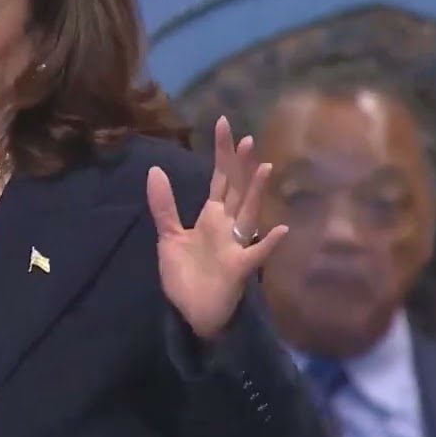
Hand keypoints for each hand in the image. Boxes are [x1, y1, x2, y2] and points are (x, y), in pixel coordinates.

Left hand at [147, 117, 287, 339]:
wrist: (191, 313)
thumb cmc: (185, 276)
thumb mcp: (169, 237)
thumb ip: (164, 206)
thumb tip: (154, 169)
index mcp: (211, 217)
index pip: (219, 178)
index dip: (221, 153)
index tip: (223, 123)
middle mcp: (227, 227)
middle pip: (236, 189)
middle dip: (241, 165)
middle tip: (247, 138)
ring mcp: (236, 246)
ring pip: (249, 214)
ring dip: (257, 192)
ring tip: (266, 168)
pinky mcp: (239, 269)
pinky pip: (256, 254)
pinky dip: (268, 243)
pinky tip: (281, 229)